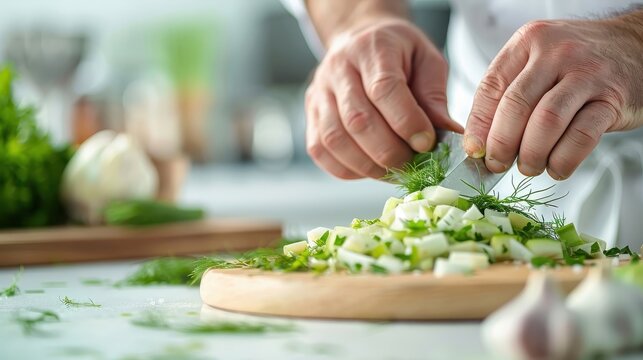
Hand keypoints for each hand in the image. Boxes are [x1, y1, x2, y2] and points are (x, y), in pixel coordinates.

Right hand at [305, 18, 462, 178]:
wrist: (360, 40)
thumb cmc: (399, 53)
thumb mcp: (427, 61)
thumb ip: (435, 97)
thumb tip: (449, 134)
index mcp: (372, 48)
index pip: (384, 89)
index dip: (406, 122)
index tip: (426, 144)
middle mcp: (338, 68)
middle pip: (357, 120)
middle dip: (389, 151)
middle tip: (413, 165)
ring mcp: (319, 92)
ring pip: (335, 139)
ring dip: (367, 165)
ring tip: (393, 171)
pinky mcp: (310, 113)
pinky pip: (320, 150)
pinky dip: (346, 168)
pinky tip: (369, 169)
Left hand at [464, 14, 642, 179]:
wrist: (635, 46)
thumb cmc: (575, 63)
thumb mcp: (537, 62)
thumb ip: (508, 94)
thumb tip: (479, 142)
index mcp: (529, 42)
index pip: (491, 86)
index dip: (479, 124)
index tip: (474, 150)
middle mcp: (556, 53)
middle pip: (516, 105)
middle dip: (501, 144)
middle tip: (497, 164)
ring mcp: (587, 74)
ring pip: (546, 121)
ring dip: (531, 154)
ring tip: (528, 167)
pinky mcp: (612, 99)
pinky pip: (581, 136)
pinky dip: (563, 159)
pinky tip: (556, 168)